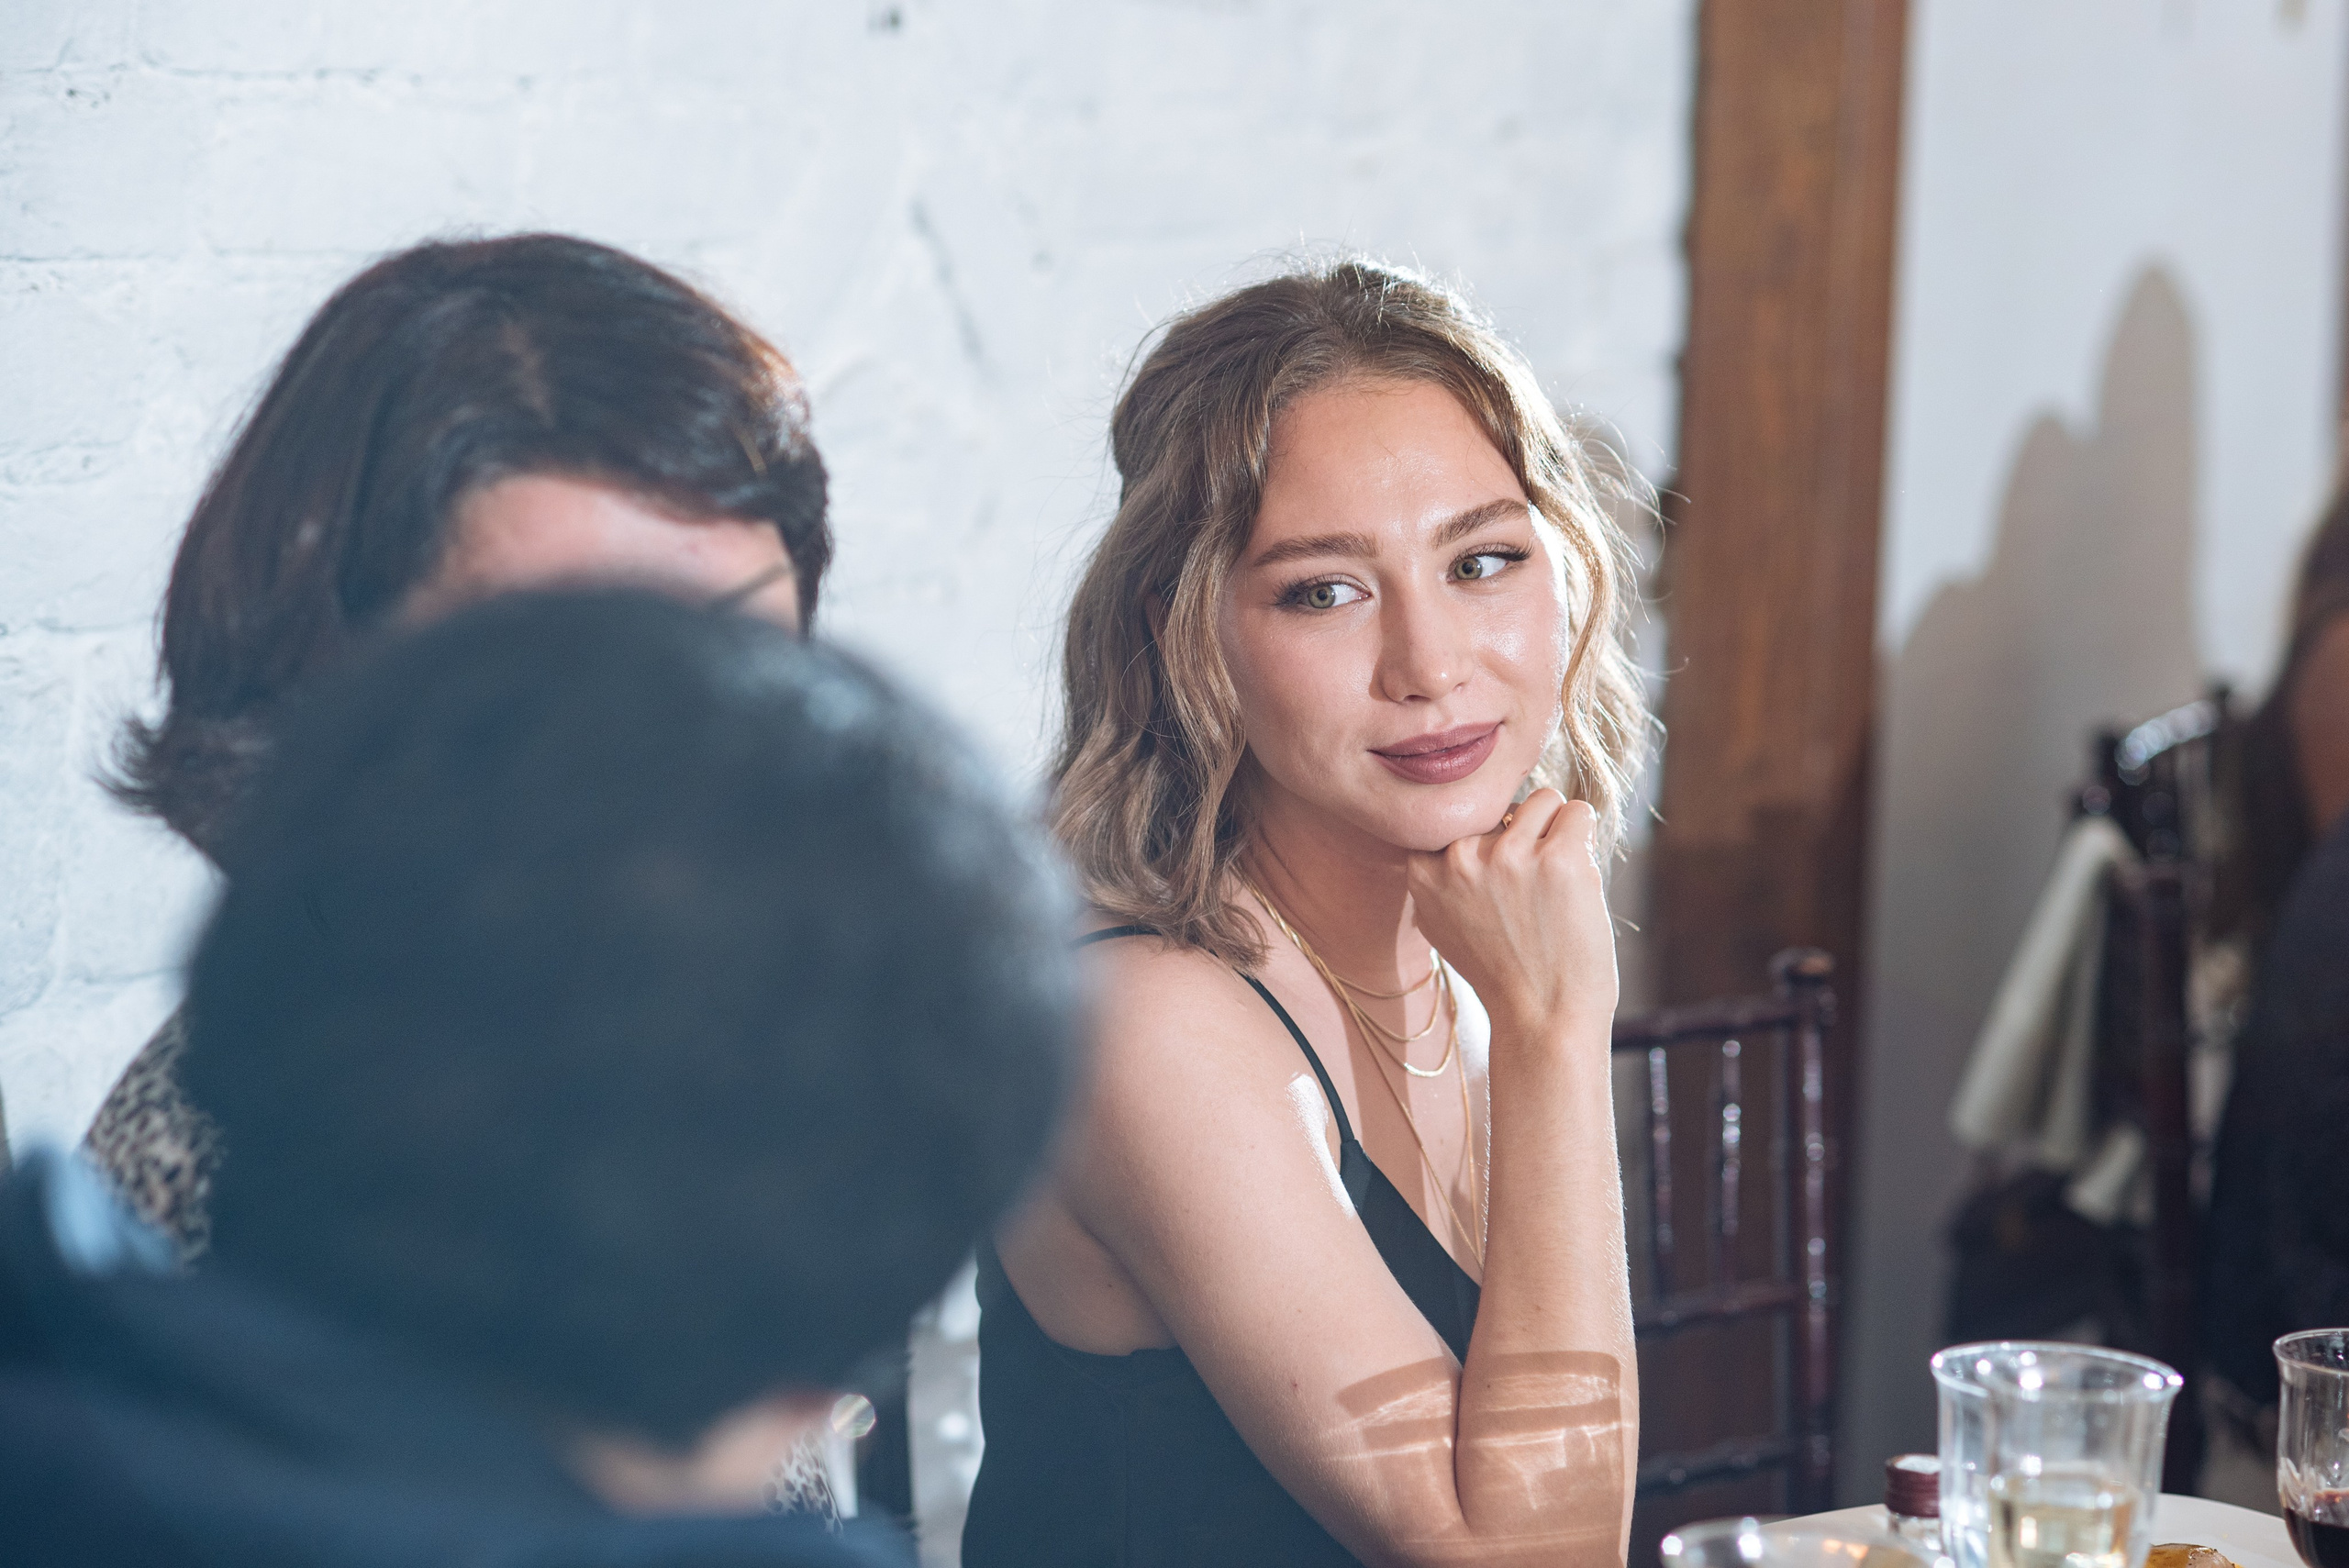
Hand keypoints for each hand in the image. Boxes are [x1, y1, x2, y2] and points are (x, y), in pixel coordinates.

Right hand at [1403, 788, 1617, 1044]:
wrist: (1543, 1019)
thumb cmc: (1501, 974)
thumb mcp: (1442, 925)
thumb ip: (1438, 876)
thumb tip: (1451, 830)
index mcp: (1424, 871)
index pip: (1455, 813)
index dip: (1484, 838)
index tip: (1497, 875)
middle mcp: (1460, 857)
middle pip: (1500, 805)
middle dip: (1521, 836)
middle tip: (1529, 892)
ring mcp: (1510, 854)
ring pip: (1542, 800)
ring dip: (1555, 832)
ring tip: (1555, 881)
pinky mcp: (1559, 858)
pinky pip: (1579, 813)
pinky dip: (1585, 839)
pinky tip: (1578, 880)